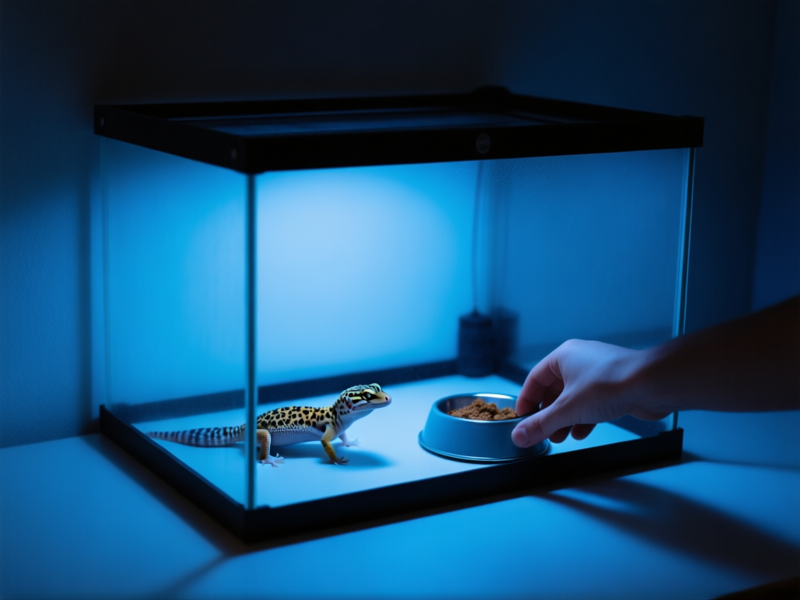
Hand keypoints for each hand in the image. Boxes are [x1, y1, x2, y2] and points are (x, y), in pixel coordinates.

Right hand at [511, 340, 668, 447]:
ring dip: (565, 418)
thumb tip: (519, 436)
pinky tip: (582, 431)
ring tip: (561, 436)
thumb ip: (541, 424)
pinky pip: (591, 401)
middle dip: (548, 414)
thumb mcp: (567, 409)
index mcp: (563, 356)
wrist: (651, 384)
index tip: (522, 418)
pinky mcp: (614, 384)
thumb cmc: (611, 383)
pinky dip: (584, 417)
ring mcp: (598, 371)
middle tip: (542, 432)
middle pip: (554, 389)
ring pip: (573, 397)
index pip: (535, 379)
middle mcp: (579, 360)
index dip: (527, 400)